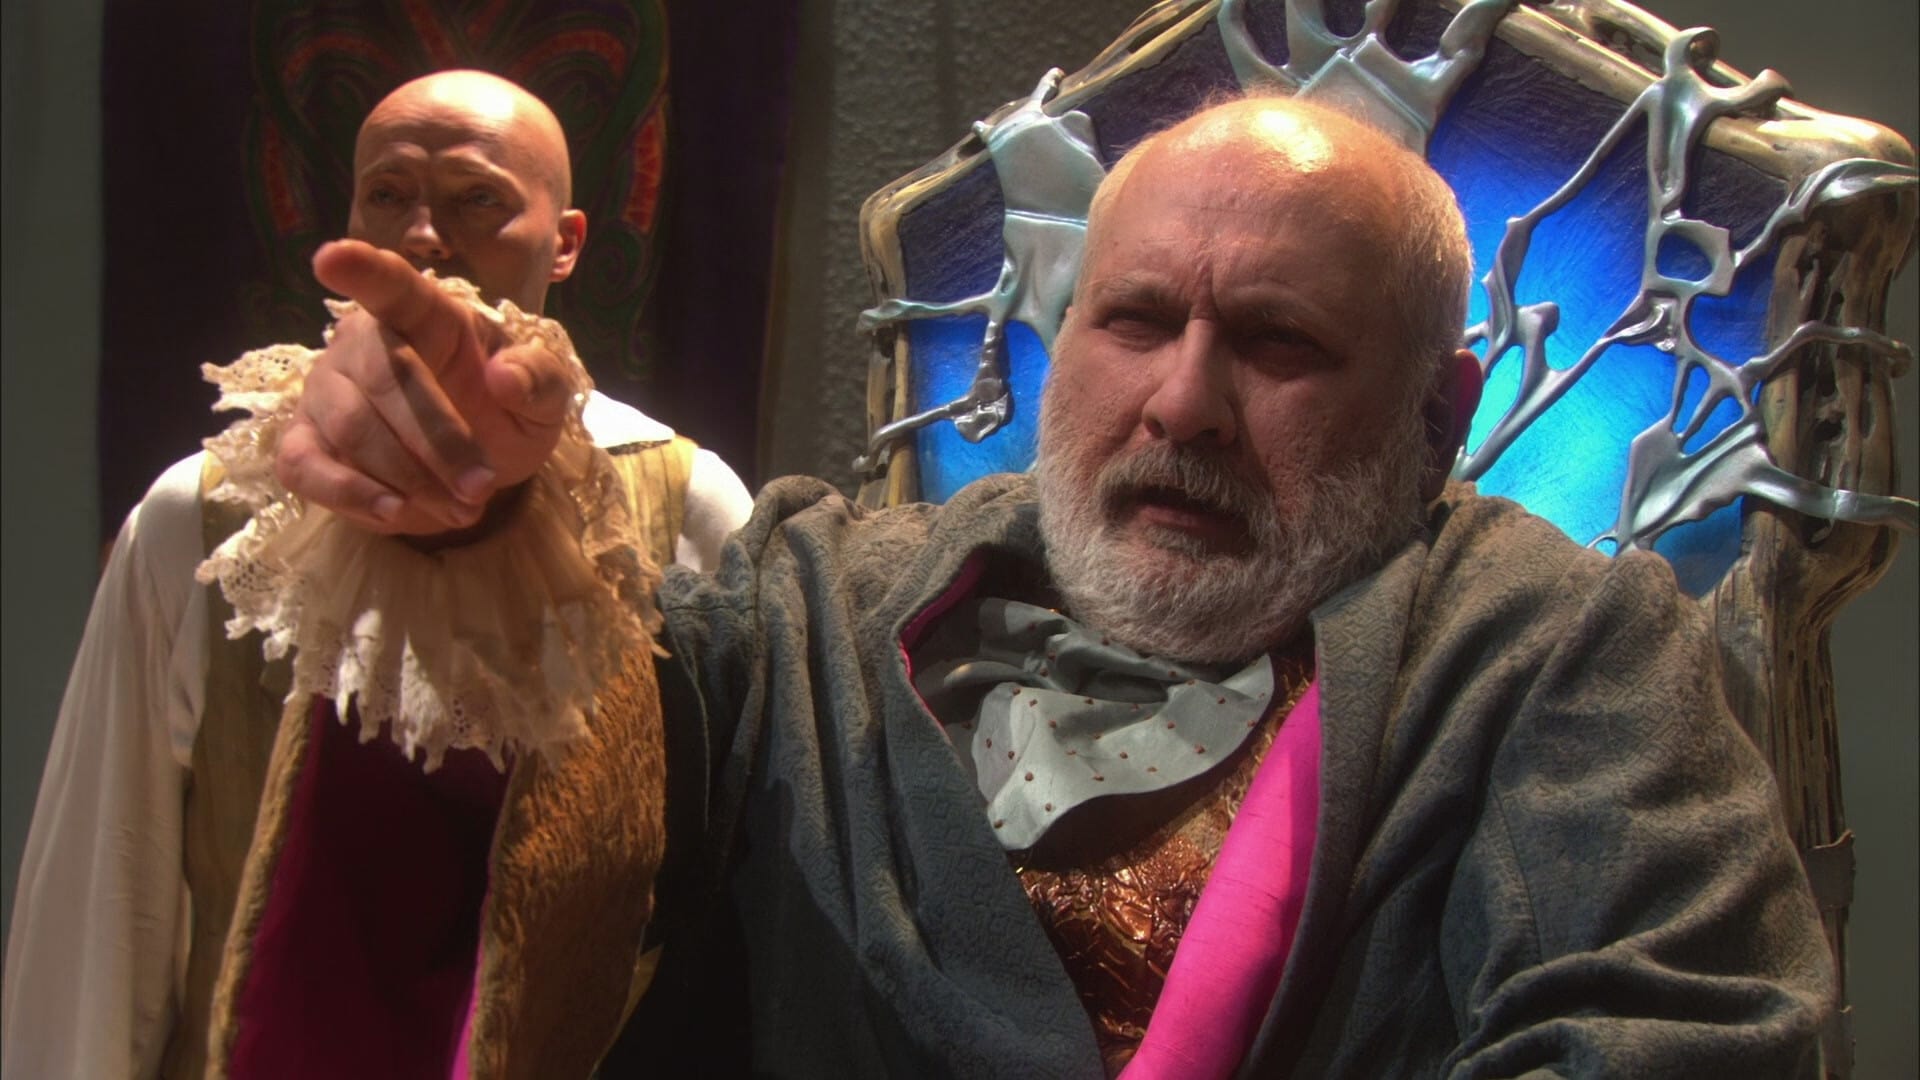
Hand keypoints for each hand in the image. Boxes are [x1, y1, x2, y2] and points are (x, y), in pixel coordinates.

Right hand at [276, 240, 573, 534]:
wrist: (480, 465)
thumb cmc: (506, 411)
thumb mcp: (545, 398)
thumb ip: (538, 379)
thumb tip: (504, 376)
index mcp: (426, 316)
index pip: (392, 285)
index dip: (362, 270)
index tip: (331, 256)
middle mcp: (363, 344)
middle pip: (385, 380)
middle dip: (437, 441)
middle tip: (480, 487)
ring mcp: (326, 393)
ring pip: (351, 429)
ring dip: (409, 477)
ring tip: (462, 509)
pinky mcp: (306, 445)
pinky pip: (305, 467)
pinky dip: (350, 494)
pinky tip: (393, 513)